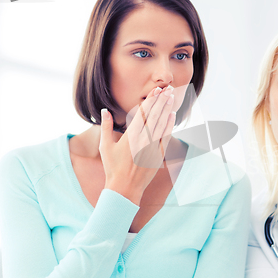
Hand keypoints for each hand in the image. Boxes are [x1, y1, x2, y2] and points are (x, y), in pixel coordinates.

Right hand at [99, 86, 175, 204]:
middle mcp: (143, 139)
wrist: (125, 188)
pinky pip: (166, 137)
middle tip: (169, 89)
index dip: (150, 100)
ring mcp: (152, 147)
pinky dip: (169, 125)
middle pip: (154, 115)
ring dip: (167, 109)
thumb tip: (105, 110)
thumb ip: (106, 127)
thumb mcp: (105, 146)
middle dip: (162, 100)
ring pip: (162, 124)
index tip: (156, 90)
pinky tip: (172, 116)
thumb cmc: (112, 167)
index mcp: (130, 135)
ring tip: (171, 97)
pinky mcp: (158, 155)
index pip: (143, 113)